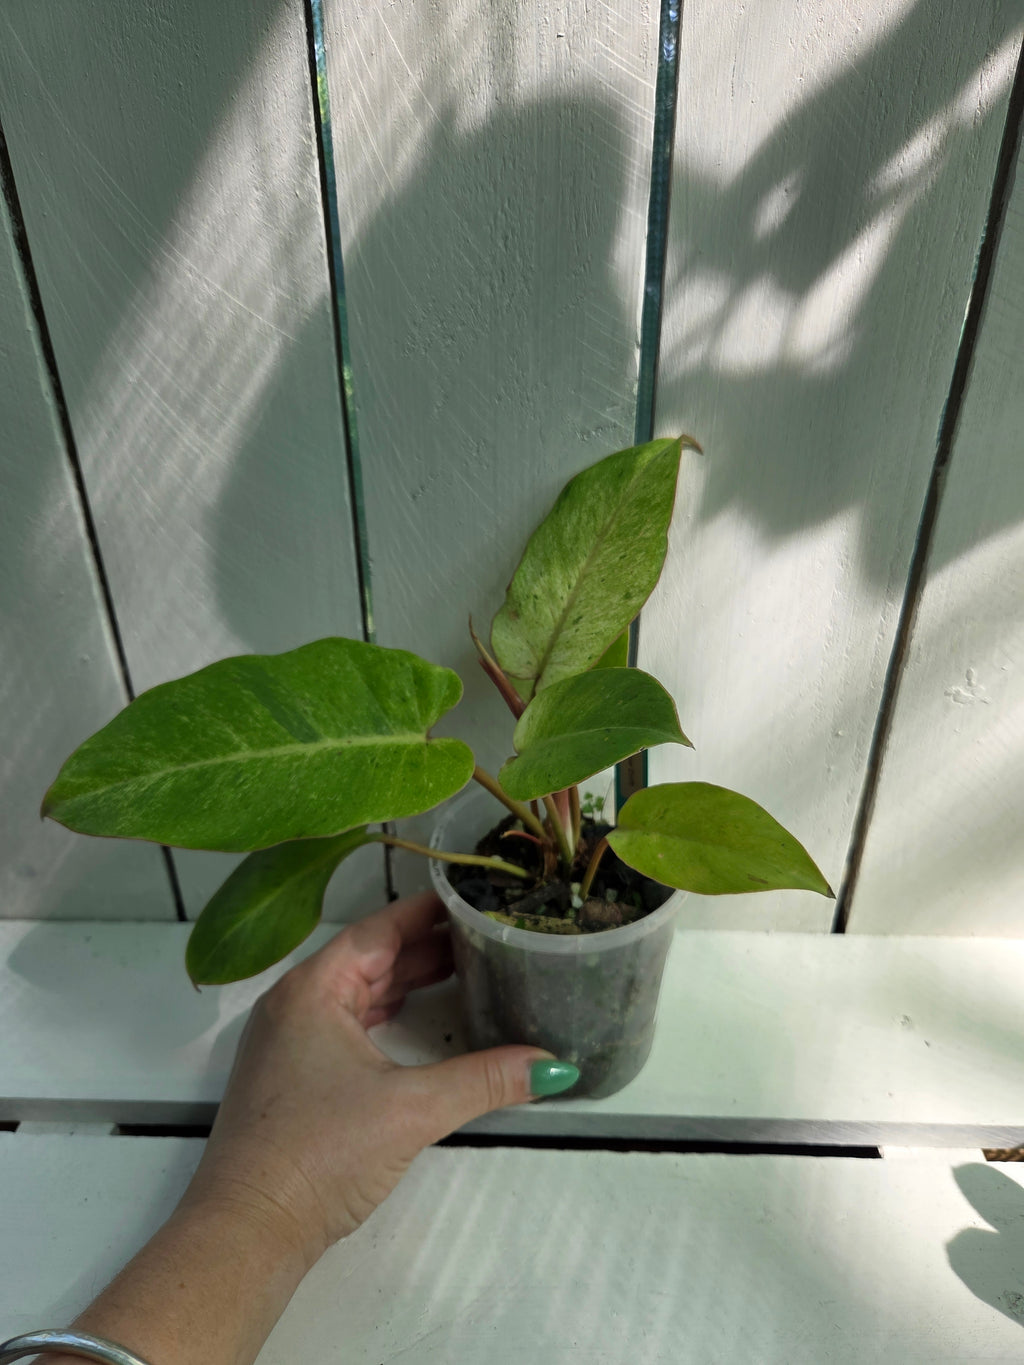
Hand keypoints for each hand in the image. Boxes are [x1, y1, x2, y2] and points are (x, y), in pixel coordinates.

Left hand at [181, 891, 560, 1267]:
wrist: (247, 1231)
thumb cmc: (318, 1155)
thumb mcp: (411, 1110)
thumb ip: (485, 1080)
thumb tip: (554, 1067)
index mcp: (314, 989)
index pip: (380, 928)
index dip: (430, 910)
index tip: (478, 897)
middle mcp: (296, 1003)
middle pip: (370, 957)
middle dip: (427, 945)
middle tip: (488, 933)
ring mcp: (289, 1040)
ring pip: (358, 992)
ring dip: (407, 980)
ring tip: (466, 968)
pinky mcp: (293, 1075)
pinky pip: (346, 1023)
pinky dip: (385, 1013)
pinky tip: (417, 1017)